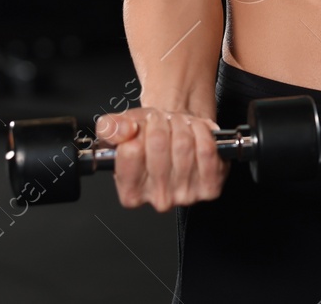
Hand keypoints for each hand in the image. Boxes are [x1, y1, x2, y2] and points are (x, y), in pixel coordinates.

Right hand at [94, 106, 229, 211]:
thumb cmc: (147, 138)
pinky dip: (203, 132)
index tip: (143, 124)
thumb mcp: (119, 129)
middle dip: (161, 122)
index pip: (131, 151)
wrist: (177, 139)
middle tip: (162, 120)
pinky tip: (196, 132)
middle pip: (159, 144)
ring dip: (182, 124)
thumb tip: (124, 131)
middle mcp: (158, 200)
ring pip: (184, 145)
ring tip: (177, 125)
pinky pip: (207, 150)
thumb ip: (109, 128)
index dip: (138, 127)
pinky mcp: (210, 188)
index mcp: (130, 193)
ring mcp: (186, 196)